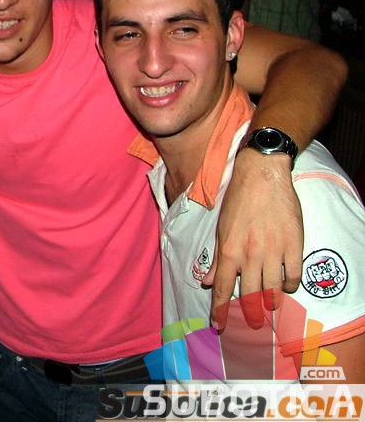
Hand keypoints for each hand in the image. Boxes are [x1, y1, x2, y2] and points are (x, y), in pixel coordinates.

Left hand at [203, 148, 302, 328]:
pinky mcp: (295, 244)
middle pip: (251, 296)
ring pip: (273, 289)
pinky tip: (286, 285)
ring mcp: (274, 251)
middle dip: (249, 315)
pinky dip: (289, 285)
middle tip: (251, 324)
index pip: (224, 289)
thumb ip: (216, 257)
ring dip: (271, 303)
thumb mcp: (220, 228)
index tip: (220, 326)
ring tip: (269, 307)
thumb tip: (208, 280)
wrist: (262, 176)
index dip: (221, 311)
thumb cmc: (238, 200)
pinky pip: (294, 275)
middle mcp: (251, 255)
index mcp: (229, 251)